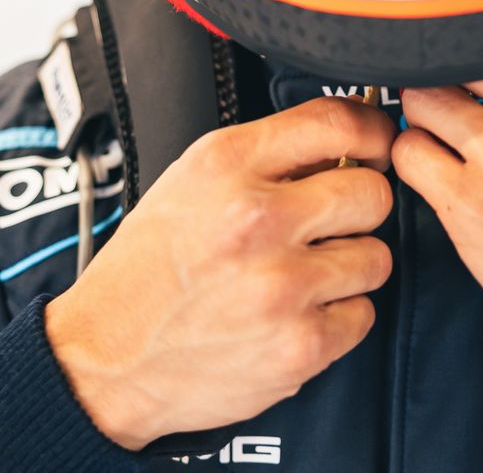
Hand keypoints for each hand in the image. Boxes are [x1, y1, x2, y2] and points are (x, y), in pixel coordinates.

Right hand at [45, 97, 397, 448]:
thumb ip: (267, 156)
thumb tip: (347, 147)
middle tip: (331, 224)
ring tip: (304, 275)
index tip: (376, 146)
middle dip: (358, 208)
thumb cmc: (148, 269)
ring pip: (376, 257)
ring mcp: (282, 286)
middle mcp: (256, 219)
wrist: (106, 359)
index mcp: (227, 164)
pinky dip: (338, 317)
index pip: (339, 123)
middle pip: (373, 193)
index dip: (373, 132)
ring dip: (349, 267)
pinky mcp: (299, 345)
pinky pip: (363, 315)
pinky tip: (297, 313)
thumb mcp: (191, 180)